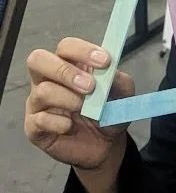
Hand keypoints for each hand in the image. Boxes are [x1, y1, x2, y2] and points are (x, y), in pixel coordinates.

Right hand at [25, 38, 133, 171]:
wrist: (105, 145)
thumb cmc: (108, 113)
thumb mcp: (123, 96)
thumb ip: (120, 82)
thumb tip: (112, 73)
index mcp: (70, 66)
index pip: (66, 47)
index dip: (83, 50)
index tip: (105, 62)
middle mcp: (49, 80)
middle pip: (38, 59)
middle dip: (64, 71)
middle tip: (90, 86)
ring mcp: (39, 103)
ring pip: (42, 91)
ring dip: (69, 99)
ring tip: (86, 110)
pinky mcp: (34, 127)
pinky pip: (39, 119)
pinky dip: (59, 123)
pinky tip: (71, 126)